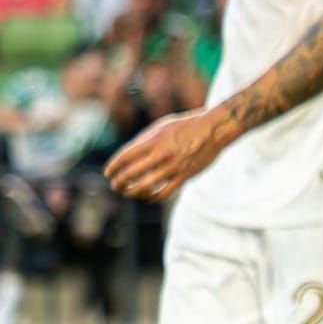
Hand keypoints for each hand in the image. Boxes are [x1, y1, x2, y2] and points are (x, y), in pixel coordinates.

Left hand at [105, 107, 232, 201]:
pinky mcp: (185, 176)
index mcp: (154, 140)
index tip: (107, 173)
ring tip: (128, 192)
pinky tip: (147, 196)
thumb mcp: (161, 126)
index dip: (112, 168)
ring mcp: (173, 167)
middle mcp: (162, 154)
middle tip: (115, 185)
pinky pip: (163, 193)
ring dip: (131, 192)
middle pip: (130, 174)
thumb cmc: (186, 125)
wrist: (214, 128)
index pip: (124, 158)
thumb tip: (126, 156)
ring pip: (144, 187)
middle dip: (117, 182)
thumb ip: (143, 140)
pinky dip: (151, 197)